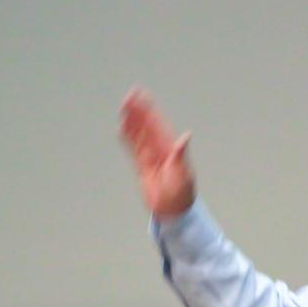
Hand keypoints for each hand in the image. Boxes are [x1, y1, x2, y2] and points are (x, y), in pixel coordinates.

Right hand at [118, 86, 195, 217]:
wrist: (173, 210)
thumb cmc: (182, 193)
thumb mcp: (183, 173)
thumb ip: (181, 154)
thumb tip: (186, 136)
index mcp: (170, 148)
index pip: (157, 124)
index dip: (149, 109)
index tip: (142, 96)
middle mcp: (160, 149)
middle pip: (146, 126)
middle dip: (138, 111)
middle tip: (129, 96)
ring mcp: (150, 156)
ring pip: (138, 134)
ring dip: (131, 122)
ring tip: (123, 108)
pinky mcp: (143, 166)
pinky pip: (133, 148)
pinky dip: (127, 138)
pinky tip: (122, 129)